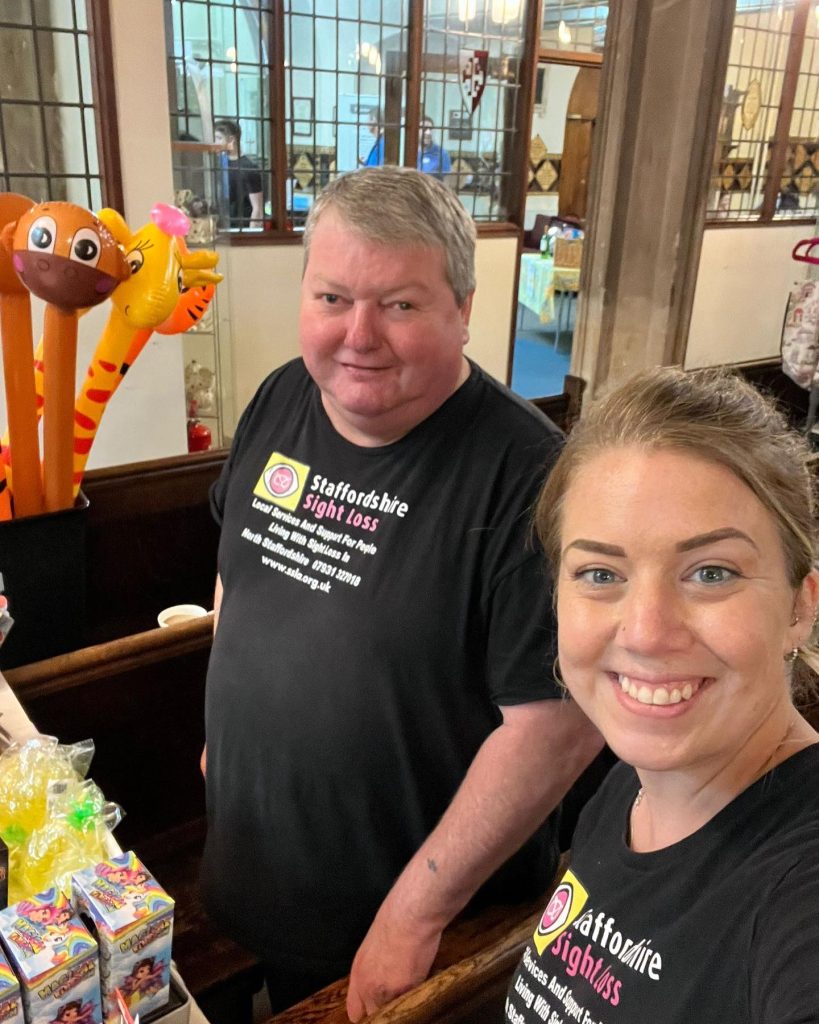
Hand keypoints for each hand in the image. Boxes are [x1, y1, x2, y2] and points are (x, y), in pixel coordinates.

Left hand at [345, 899, 441, 1021]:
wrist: (411, 914)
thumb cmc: (396, 918)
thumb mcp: (375, 944)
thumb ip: (375, 966)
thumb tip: (384, 976)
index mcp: (358, 973)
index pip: (355, 1012)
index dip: (369, 1012)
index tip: (379, 1009)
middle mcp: (367, 987)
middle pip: (374, 1015)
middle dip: (386, 1009)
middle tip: (398, 997)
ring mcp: (385, 993)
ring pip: (394, 1013)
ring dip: (402, 1005)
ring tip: (412, 987)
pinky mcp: (405, 992)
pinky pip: (411, 1004)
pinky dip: (417, 997)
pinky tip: (422, 980)